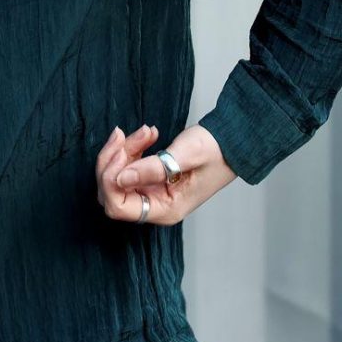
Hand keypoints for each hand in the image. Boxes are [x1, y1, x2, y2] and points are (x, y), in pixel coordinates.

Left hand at [95, 123, 236, 225]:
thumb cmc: (216, 151)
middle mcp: (155, 206)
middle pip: (111, 191)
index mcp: (164, 209)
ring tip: (146, 131)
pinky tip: (148, 134)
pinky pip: (126, 166)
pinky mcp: (149, 180)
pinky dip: (130, 148)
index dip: (110, 179)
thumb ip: (153, 168)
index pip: (118, 206)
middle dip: (112, 160)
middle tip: (126, 135)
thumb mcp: (186, 155)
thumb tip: (121, 178)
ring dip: (122, 150)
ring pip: (116, 176)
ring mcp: (151, 193)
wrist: (231, 143)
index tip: (122, 153)